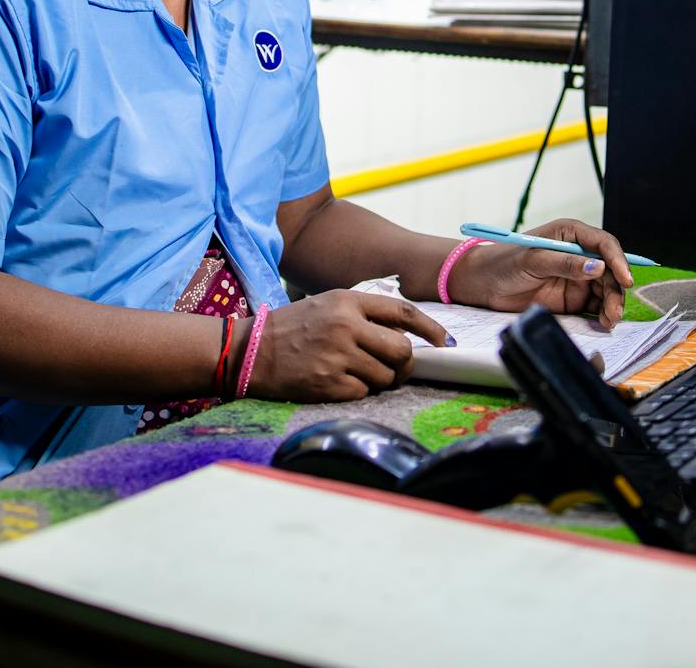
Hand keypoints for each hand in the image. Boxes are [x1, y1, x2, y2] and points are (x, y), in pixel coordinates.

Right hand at [245, 290, 451, 401]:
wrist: (250, 352)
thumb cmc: (293, 328)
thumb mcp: (328, 304)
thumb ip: (364, 313)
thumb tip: (408, 333)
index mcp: (347, 301)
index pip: (403, 313)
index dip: (430, 328)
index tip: (444, 342)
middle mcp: (345, 326)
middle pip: (401, 350)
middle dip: (404, 363)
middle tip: (395, 368)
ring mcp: (337, 356)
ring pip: (385, 377)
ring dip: (380, 381)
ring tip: (357, 374)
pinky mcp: (328, 384)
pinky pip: (363, 394)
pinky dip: (357, 393)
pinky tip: (337, 383)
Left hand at [447, 218, 632, 330]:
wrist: (484, 285)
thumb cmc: (504, 263)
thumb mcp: (534, 260)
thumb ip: (565, 263)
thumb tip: (598, 268)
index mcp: (571, 234)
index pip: (603, 244)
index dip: (617, 260)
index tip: (625, 279)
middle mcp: (579, 254)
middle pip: (610, 270)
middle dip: (616, 289)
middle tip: (613, 310)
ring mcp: (578, 277)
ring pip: (607, 289)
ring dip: (612, 304)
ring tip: (609, 320)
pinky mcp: (574, 298)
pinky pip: (596, 305)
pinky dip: (603, 313)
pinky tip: (604, 322)